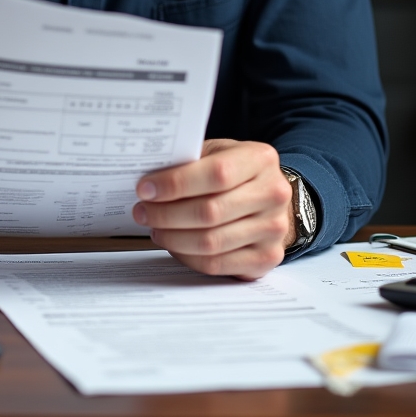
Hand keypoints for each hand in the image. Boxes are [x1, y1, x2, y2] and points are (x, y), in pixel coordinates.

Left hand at [132, 138, 293, 279]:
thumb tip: (149, 181)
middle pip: (210, 212)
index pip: (216, 174)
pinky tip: (173, 243)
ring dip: (173, 237)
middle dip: (166, 214)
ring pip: (211, 242)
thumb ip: (190, 161)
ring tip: (154, 227)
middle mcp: (273, 194)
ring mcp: (273, 229)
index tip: (145, 189)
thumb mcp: (217, 152)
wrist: (269, 196)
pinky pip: (216, 264)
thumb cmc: (235, 171)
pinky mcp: (266, 258)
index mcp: (260, 159)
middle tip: (142, 211)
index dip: (176, 183)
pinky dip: (187, 256)